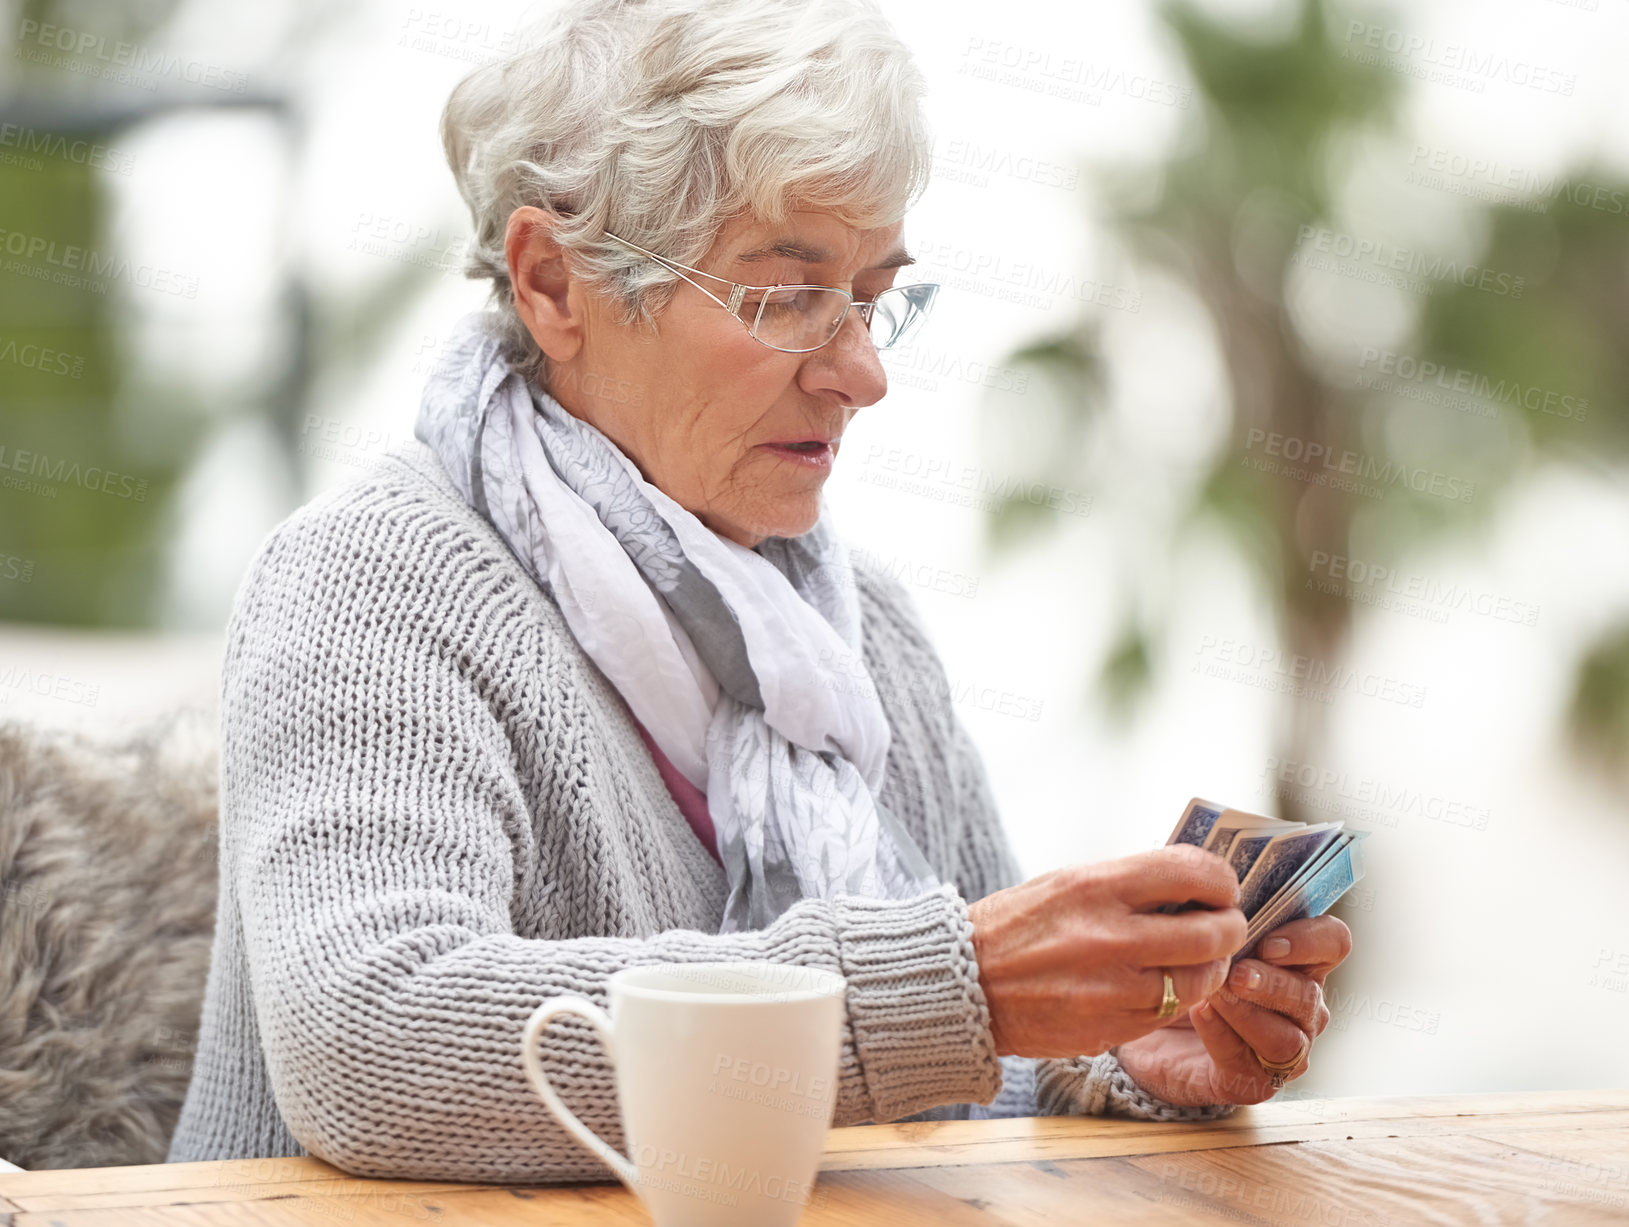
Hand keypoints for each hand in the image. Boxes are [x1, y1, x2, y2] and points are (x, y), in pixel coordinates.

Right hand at [966, 845, 1246, 1058]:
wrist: (965, 984)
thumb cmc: (1018, 927)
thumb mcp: (1068, 884)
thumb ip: (1130, 884)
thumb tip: (1194, 884)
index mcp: (1096, 886)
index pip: (1192, 872)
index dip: (1221, 879)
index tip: (1221, 887)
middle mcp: (1108, 935)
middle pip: (1211, 932)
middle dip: (1230, 927)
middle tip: (1226, 925)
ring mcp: (1111, 987)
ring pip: (1200, 980)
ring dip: (1213, 968)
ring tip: (1203, 959)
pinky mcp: (1110, 1027)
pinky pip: (1170, 1012)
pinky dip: (1181, 998)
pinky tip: (1170, 985)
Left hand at [1114, 915, 1352, 1105]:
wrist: (1140, 1020)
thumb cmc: (1177, 964)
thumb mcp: (1194, 929)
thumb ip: (1216, 906)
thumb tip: (1214, 875)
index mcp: (1297, 958)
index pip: (1332, 942)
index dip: (1310, 941)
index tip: (1269, 942)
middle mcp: (1301, 1004)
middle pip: (1311, 994)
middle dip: (1272, 983)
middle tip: (1236, 973)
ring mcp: (1283, 1046)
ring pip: (1289, 1038)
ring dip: (1249, 1013)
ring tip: (1213, 995)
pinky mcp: (1254, 1081)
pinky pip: (1253, 1063)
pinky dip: (1224, 1037)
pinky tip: (1200, 1015)